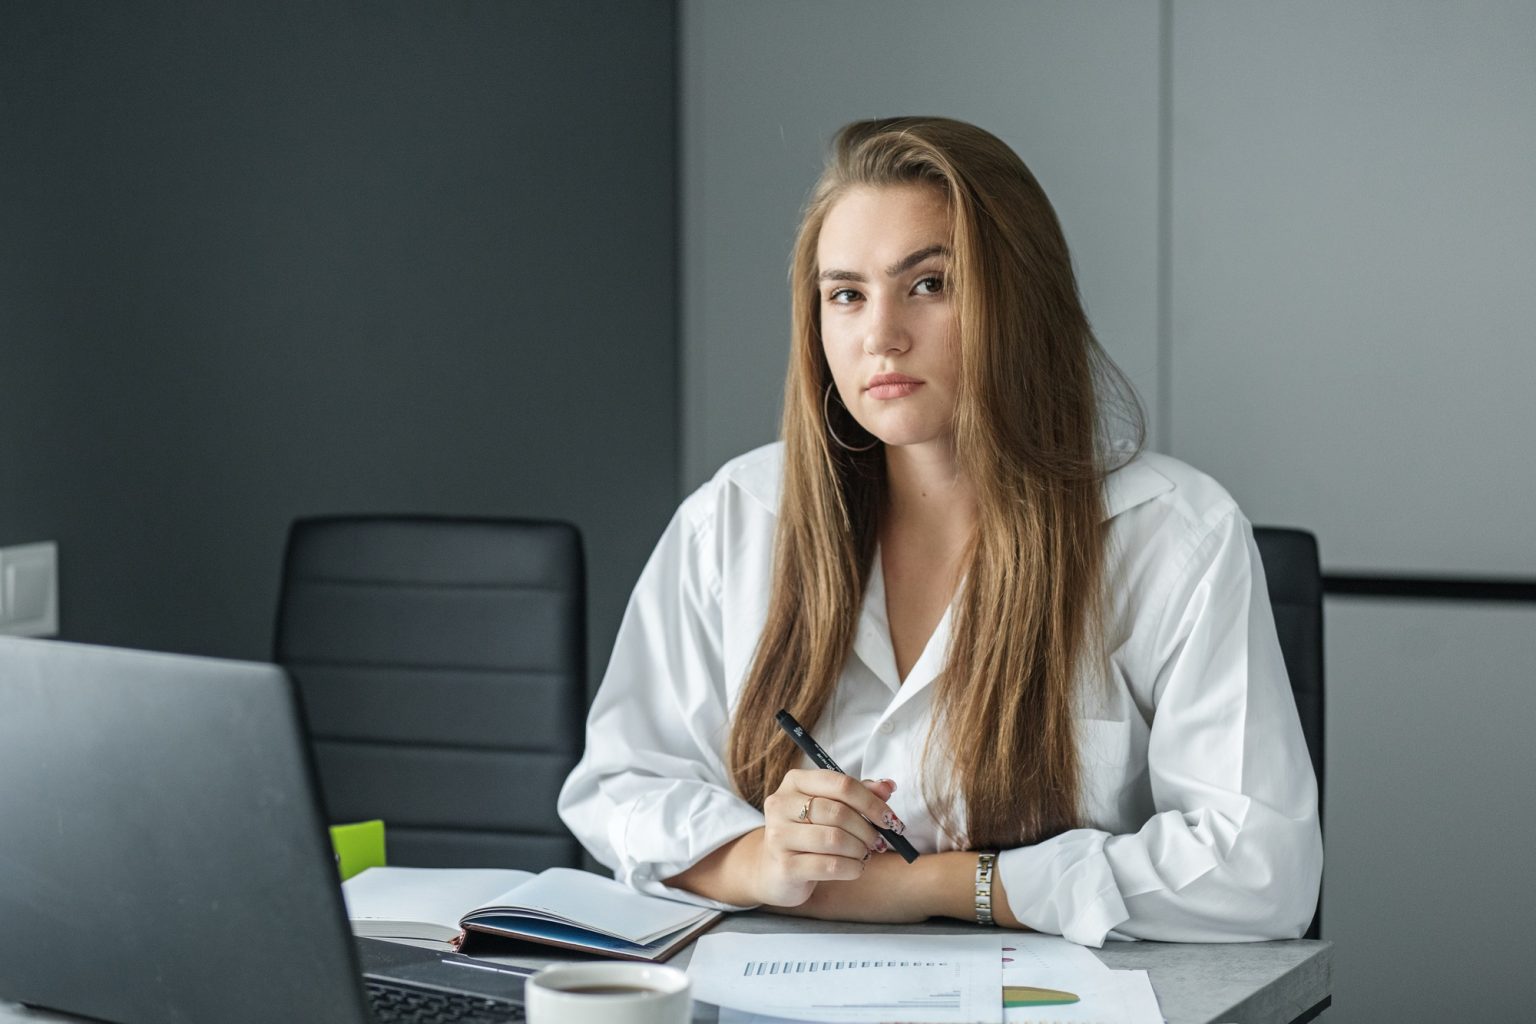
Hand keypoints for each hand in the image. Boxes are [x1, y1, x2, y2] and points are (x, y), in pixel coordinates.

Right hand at [753, 771, 903, 907]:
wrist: (774, 870)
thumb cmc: (808, 832)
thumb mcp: (831, 807)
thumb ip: (858, 794)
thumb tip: (888, 787)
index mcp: (795, 782)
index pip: (841, 784)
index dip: (872, 802)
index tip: (890, 819)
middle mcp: (781, 805)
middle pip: (838, 812)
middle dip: (867, 829)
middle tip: (877, 841)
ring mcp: (778, 836)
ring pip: (834, 839)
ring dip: (860, 849)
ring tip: (864, 854)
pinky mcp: (784, 866)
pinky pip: (829, 866)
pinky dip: (852, 868)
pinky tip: (855, 868)